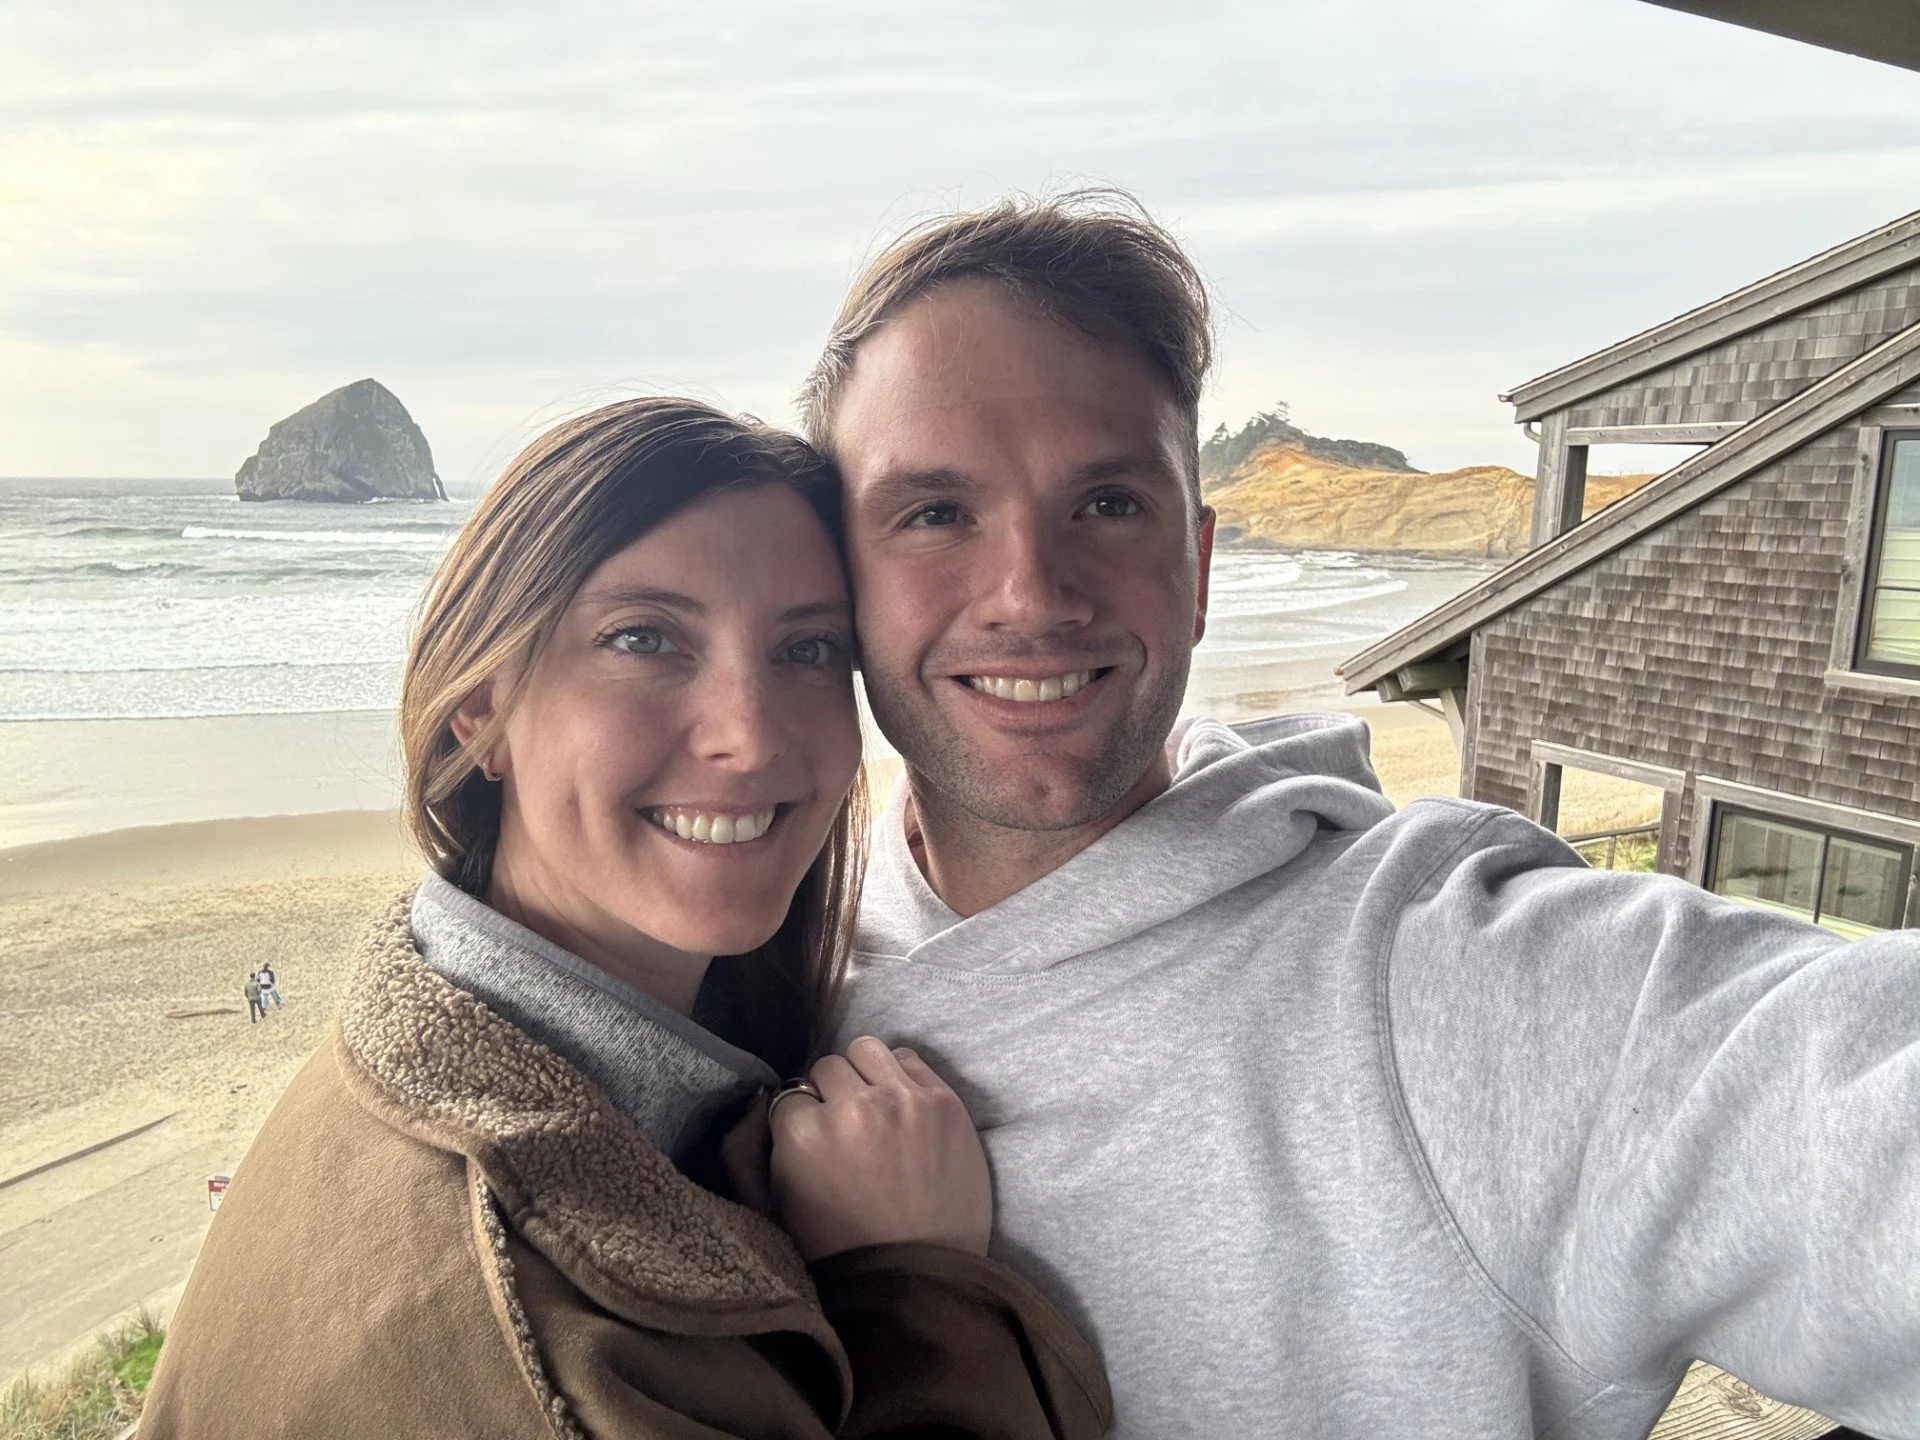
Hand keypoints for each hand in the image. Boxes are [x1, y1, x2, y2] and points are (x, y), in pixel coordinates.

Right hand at [768, 1036, 991, 1262]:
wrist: (917, 1281)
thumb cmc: (836, 1251)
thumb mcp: (765, 1212)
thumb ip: (741, 1148)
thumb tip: (758, 1095)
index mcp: (803, 1134)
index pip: (789, 1093)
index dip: (799, 1121)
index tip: (815, 1146)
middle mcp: (854, 1107)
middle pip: (826, 1067)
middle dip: (830, 1096)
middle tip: (844, 1134)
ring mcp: (904, 1100)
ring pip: (866, 1051)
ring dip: (863, 1076)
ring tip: (873, 1114)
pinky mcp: (944, 1101)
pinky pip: (909, 1058)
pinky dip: (900, 1078)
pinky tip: (902, 1113)